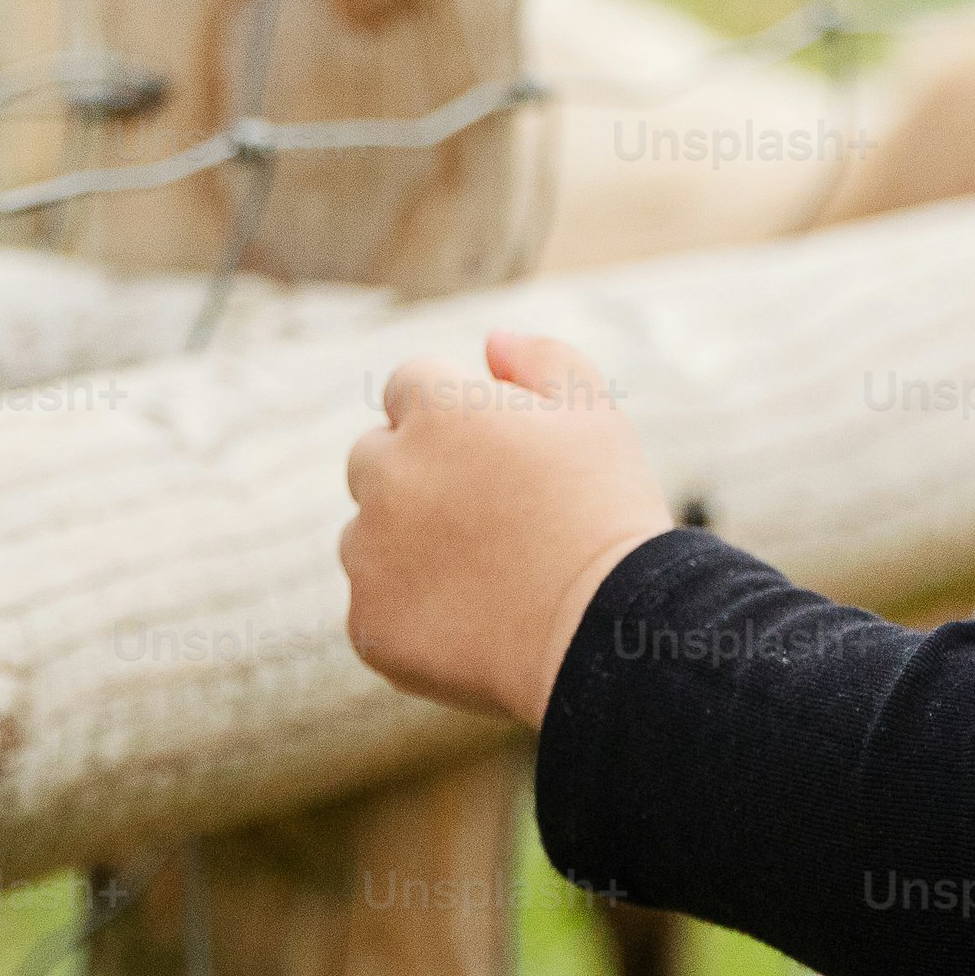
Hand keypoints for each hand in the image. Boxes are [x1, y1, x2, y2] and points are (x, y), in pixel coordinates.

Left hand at [339, 331, 679, 725]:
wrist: (606, 634)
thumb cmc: (607, 516)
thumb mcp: (596, 414)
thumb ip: (542, 359)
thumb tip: (491, 341)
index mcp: (436, 410)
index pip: (407, 386)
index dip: (450, 417)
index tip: (492, 457)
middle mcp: (387, 473)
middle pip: (374, 457)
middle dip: (416, 475)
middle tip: (486, 517)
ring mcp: (370, 552)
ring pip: (367, 535)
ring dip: (405, 545)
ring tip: (485, 577)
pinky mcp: (368, 623)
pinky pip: (374, 606)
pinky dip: (410, 614)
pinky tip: (472, 625)